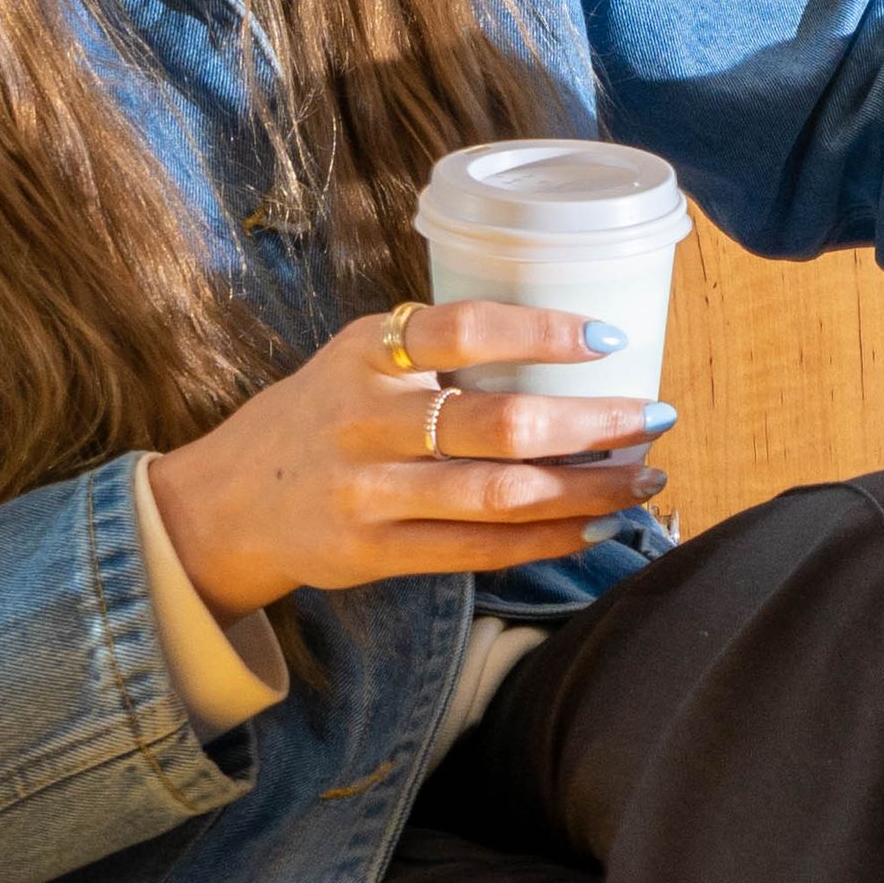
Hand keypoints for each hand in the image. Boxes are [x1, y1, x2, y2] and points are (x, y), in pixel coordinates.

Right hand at [148, 300, 665, 616]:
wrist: (228, 501)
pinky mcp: (373, 553)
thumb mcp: (358, 359)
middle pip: (499, 424)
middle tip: (655, 416)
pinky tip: (594, 525)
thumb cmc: (322, 416)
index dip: (542, 331)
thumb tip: (568, 353)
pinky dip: (547, 539)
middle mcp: (365, 418)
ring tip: (645, 479)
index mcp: (367, 352)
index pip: (463, 329)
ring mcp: (367, 492)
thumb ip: (435, 352)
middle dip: (593, 423)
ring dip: (588, 489)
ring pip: (500, 495)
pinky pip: (478, 550)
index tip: (609, 340)